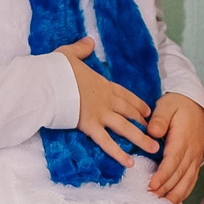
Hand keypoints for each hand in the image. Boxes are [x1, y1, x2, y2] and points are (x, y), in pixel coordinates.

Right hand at [57, 39, 159, 166]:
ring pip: (125, 128)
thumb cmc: (56, 68)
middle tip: (153, 130)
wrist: (49, 80)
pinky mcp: (89, 126)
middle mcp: (106, 100)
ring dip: (141, 139)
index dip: (137, 103)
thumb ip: (82, 49)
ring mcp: (100, 114)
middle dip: (142, 122)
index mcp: (102, 84)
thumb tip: (89, 41)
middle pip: (129, 112)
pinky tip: (130, 163)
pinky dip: (118, 154)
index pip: (124, 94)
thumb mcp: (70, 54)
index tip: (147, 111)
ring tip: (154, 148)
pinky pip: (107, 143)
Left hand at [143, 95, 203, 201]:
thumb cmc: (178, 106)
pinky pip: (190, 181)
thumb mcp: (166, 106)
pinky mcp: (195, 162)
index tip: (152, 185)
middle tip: (149, 200)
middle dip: (165, 189)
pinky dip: (182, 193)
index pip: (173, 161)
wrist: (195, 105)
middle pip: (179, 175)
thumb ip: (159, 119)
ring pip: (186, 182)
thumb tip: (152, 132)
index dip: (163, 175)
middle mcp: (191, 152)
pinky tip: (172, 202)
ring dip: (174, 195)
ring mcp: (195, 159)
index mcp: (183, 139)